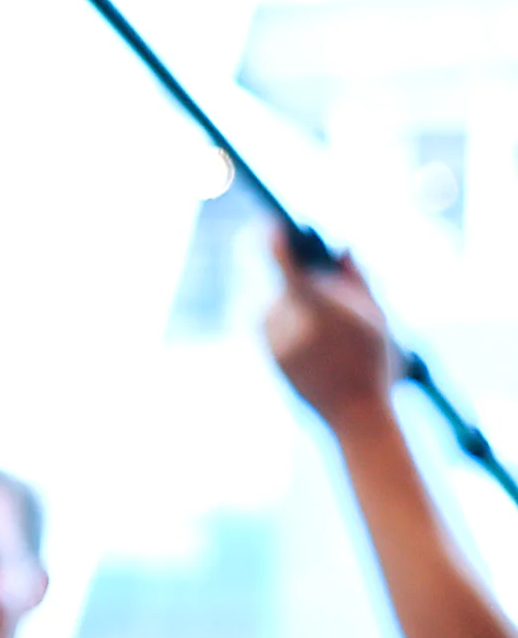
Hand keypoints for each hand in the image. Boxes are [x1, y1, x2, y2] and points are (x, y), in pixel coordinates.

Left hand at [263, 225, 400, 431]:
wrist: (352, 414)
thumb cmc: (372, 360)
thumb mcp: (375, 314)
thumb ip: (354, 277)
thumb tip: (340, 248)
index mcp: (306, 303)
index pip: (278, 257)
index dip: (274, 236)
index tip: (274, 223)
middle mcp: (277, 319)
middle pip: (281, 280)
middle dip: (301, 277)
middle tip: (326, 288)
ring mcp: (265, 339)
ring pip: (277, 302)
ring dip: (297, 302)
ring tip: (330, 325)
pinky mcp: (263, 354)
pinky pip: (274, 324)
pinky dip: (292, 322)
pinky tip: (316, 337)